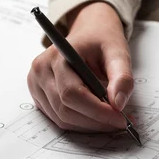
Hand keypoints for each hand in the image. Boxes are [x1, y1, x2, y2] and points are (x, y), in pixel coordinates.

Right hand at [27, 2, 132, 131]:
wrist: (89, 33)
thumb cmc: (101, 41)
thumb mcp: (118, 52)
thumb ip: (122, 77)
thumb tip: (118, 104)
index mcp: (57, 56)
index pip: (72, 94)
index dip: (98, 112)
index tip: (121, 120)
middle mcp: (41, 71)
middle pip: (66, 110)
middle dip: (96, 121)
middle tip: (120, 122)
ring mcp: (36, 84)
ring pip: (62, 119)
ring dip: (89, 125)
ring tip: (111, 119)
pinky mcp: (40, 96)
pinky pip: (59, 119)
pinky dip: (80, 123)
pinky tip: (96, 117)